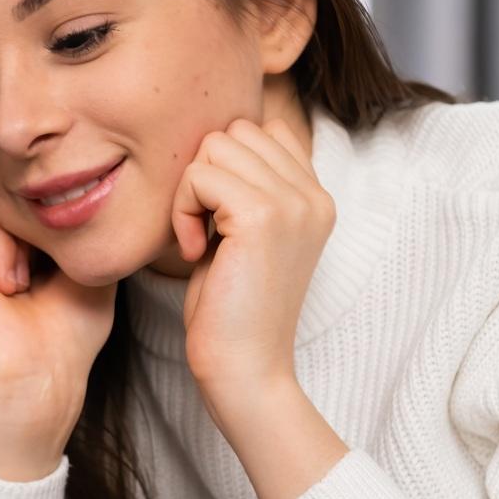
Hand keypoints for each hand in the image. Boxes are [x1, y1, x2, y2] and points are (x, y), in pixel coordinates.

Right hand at [0, 201, 116, 429]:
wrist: (42, 373)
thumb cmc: (70, 334)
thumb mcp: (88, 266)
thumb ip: (75, 225)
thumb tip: (66, 187)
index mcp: (12, 257)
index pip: (27, 207)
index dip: (53, 220)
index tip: (66, 261)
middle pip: (9, 201)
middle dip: (38, 227)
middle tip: (47, 273)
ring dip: (22, 241)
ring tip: (26, 284)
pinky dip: (3, 247)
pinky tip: (8, 286)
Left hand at [170, 117, 334, 399]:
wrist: (246, 369)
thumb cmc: (229, 310)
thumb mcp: (241, 237)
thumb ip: (242, 187)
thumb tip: (210, 140)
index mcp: (315, 197)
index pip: (265, 129)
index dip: (226, 165)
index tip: (218, 218)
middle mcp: (313, 194)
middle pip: (237, 130)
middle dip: (204, 173)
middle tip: (203, 230)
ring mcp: (294, 202)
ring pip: (216, 144)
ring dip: (190, 190)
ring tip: (200, 239)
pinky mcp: (263, 215)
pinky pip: (200, 174)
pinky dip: (183, 209)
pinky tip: (194, 251)